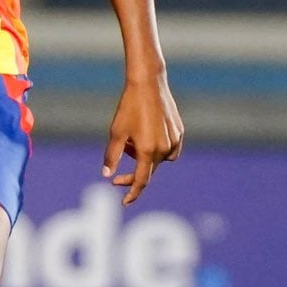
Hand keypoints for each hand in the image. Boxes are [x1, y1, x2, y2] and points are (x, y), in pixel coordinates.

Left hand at [102, 73, 182, 205]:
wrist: (148, 84)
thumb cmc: (129, 107)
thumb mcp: (116, 132)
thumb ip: (112, 156)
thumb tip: (107, 175)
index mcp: (147, 151)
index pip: (141, 181)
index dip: (132, 193)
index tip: (124, 202)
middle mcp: (164, 149)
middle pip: (149, 171)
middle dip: (133, 175)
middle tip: (116, 176)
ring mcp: (174, 141)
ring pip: (159, 160)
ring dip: (144, 159)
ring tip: (131, 143)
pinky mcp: (179, 132)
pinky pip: (169, 150)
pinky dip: (156, 150)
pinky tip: (145, 138)